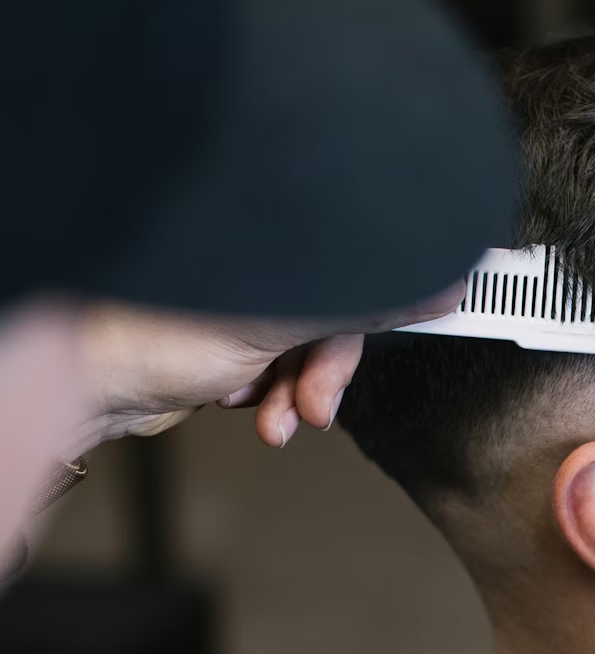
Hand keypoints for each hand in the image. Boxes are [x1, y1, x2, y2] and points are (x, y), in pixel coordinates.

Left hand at [75, 287, 462, 451]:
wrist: (93, 384)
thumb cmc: (157, 328)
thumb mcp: (284, 316)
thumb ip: (366, 299)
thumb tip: (440, 282)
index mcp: (283, 235)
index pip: (363, 252)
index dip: (395, 286)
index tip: (442, 303)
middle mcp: (268, 261)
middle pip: (341, 311)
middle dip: (326, 369)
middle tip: (317, 403)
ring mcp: (247, 302)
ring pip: (310, 350)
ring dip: (298, 393)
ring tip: (274, 417)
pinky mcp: (232, 341)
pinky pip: (281, 372)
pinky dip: (273, 398)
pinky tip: (246, 404)